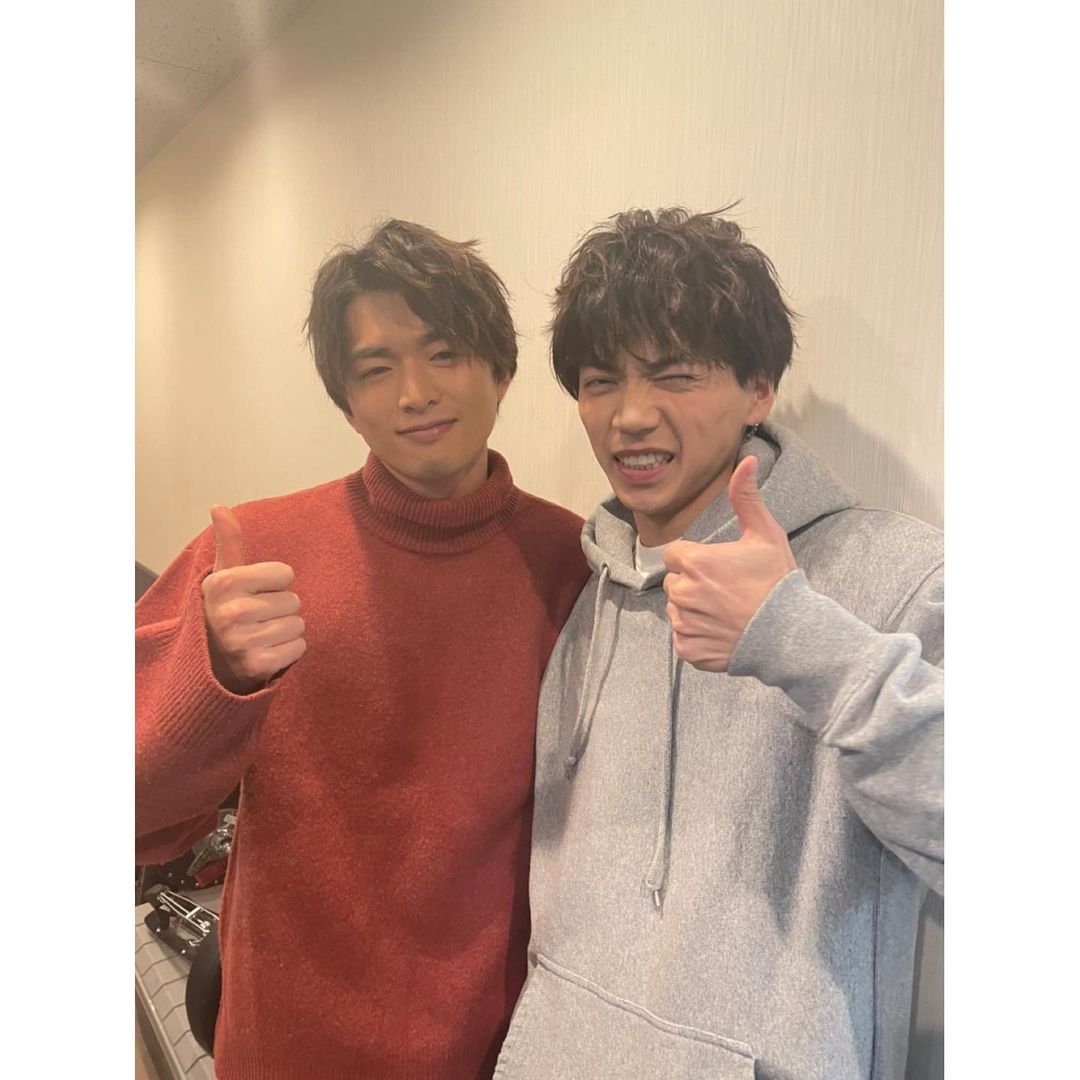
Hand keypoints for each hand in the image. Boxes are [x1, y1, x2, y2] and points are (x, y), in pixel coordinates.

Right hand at [201, 505, 305, 693]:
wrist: (210, 660)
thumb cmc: (225, 608)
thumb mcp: (224, 574)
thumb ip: (229, 541)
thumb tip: (218, 506)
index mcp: (225, 583)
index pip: (285, 573)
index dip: (275, 582)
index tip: (255, 592)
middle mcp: (232, 612)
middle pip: (294, 600)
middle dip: (281, 608)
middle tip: (258, 617)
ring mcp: (243, 641)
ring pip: (298, 625)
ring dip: (286, 630)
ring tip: (262, 634)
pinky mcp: (257, 665)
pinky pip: (299, 648)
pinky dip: (289, 650)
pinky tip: (268, 650)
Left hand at [662, 456, 796, 672]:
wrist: (790, 634)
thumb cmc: (777, 582)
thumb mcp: (765, 534)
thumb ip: (746, 497)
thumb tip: (746, 460)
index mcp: (694, 562)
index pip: (675, 556)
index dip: (696, 561)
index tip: (719, 569)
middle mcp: (682, 593)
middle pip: (674, 583)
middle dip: (693, 584)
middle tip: (726, 591)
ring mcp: (683, 623)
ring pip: (677, 610)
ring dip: (694, 610)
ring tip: (726, 612)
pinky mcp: (687, 650)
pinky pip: (682, 637)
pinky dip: (697, 636)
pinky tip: (722, 631)